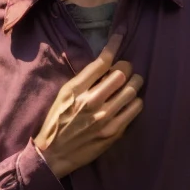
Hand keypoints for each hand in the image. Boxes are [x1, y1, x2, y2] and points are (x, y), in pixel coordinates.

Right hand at [34, 32, 143, 179]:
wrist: (53, 154)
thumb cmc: (57, 121)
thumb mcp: (63, 95)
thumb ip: (83, 80)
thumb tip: (105, 65)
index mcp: (75, 89)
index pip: (101, 61)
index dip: (114, 45)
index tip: (121, 35)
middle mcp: (91, 101)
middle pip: (122, 73)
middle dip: (127, 67)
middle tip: (126, 69)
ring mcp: (104, 118)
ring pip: (132, 90)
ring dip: (135, 83)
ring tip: (131, 83)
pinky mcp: (114, 132)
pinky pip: (135, 109)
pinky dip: (136, 101)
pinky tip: (130, 101)